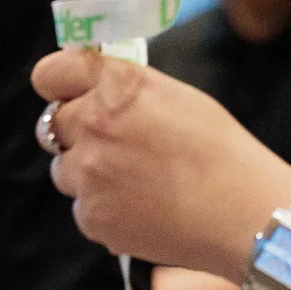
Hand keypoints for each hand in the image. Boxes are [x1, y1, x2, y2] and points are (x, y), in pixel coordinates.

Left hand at [32, 49, 290, 275]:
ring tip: (136, 182)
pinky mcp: (90, 216)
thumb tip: (96, 89)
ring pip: (65, 170)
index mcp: (114, 86)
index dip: (58, 83)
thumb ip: (126, 89)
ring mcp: (86, 174)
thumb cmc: (220, 150)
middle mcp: (91, 124)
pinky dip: (105, 209)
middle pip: (52, 125)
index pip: (49, 72)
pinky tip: (144, 209)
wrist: (241, 212)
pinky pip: (83, 208)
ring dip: (88, 173)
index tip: (69, 92)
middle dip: (76, 133)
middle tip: (113, 145)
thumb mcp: (176, 96)